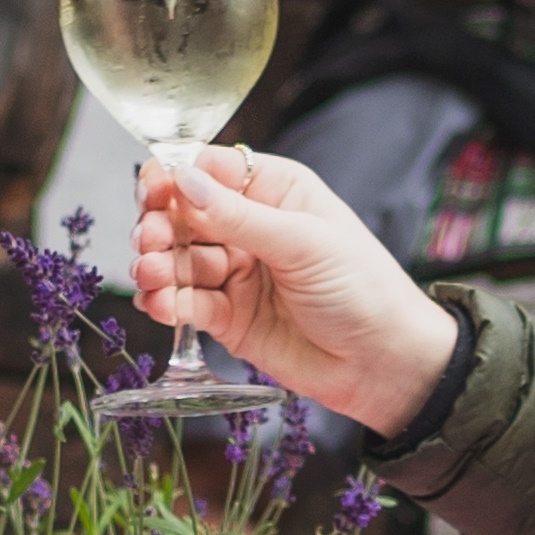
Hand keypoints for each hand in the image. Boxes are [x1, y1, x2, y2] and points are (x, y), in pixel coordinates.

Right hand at [130, 144, 458, 436]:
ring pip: (179, 260)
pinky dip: (167, 302)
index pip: (208, 170)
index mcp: (274, 191)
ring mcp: (237, 273)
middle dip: (159, 225)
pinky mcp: (229, 317)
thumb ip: (237, 216)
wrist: (386, 364)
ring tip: (150, 275)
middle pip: (183, 215)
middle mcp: (250, 227)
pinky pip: (187, 303)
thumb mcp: (303, 242)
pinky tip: (159, 304)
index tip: (151, 192)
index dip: (174, 177)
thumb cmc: (364, 289)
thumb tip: (181, 179)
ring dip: (157, 265)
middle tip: (149, 241)